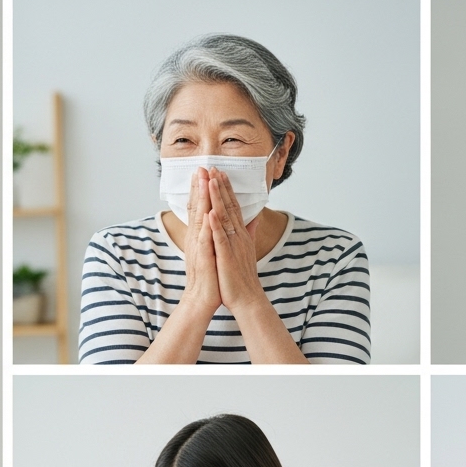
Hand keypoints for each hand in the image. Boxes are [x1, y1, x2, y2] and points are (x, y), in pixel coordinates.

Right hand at [181, 167, 221, 312]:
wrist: (202, 299)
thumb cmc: (210, 277)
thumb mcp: (213, 252)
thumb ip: (216, 235)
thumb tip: (219, 223)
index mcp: (200, 235)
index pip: (200, 208)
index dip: (202, 190)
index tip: (205, 172)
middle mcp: (196, 238)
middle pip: (197, 208)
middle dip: (199, 187)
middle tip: (201, 167)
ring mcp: (198, 246)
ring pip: (199, 218)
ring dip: (201, 199)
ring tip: (203, 180)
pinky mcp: (203, 257)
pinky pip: (205, 238)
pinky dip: (207, 225)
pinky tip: (209, 212)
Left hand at [206, 167, 265, 312]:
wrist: (247, 298)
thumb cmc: (242, 276)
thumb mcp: (247, 250)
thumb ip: (250, 232)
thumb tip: (254, 219)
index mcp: (240, 234)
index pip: (233, 206)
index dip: (226, 189)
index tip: (219, 173)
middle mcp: (238, 236)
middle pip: (229, 206)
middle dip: (221, 187)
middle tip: (214, 168)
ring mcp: (233, 245)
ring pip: (225, 217)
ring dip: (217, 198)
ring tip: (210, 181)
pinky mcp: (227, 256)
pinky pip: (221, 238)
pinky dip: (216, 225)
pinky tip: (211, 212)